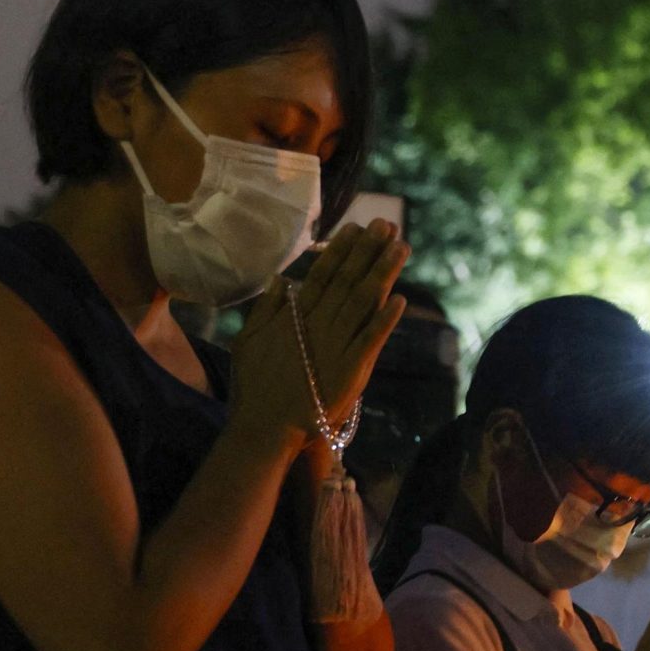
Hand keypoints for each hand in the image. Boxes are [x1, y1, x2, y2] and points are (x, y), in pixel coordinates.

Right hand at [229, 221, 410, 450]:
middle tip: (386, 224)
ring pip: (363, 302)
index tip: (356, 228)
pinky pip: (371, 339)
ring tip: (401, 248)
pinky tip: (401, 299)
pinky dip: (385, 319)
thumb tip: (279, 280)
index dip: (342, 250)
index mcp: (295, 317)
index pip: (322, 275)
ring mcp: (336, 345)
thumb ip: (265, 309)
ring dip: (383, 273)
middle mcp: (318, 324)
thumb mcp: (248, 341)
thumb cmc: (254, 388)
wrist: (264, 427)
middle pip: (347, 280)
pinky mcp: (351, 369)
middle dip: (368, 251)